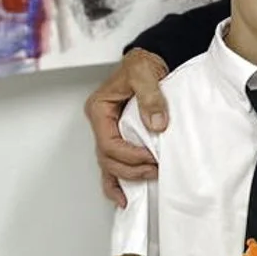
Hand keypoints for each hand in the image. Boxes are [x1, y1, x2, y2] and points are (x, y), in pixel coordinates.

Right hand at [85, 51, 168, 205]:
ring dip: (126, 178)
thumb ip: (151, 98)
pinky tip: (124, 197)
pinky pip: (114, 164)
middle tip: (155, 170)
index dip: (129, 155)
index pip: (108, 143)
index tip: (150, 157)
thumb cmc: (144, 63)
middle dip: (131, 169)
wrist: (154, 58)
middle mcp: (101, 123)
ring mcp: (109, 132)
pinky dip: (117, 183)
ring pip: (109, 165)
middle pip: (108, 159)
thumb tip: (156, 124)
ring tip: (147, 182)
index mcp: (99, 109)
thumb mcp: (145, 73)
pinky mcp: (121, 137)